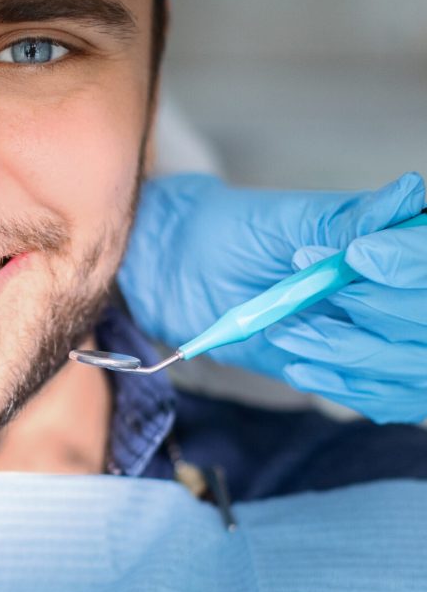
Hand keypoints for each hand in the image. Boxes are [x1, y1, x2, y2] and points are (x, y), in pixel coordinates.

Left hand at [119, 171, 426, 422]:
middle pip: (425, 319)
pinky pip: (383, 397)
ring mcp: (386, 336)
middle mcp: (402, 291)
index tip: (357, 258)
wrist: (188, 276)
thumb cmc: (238, 233)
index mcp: (399, 240)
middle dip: (376, 308)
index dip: (409, 261)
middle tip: (311, 295)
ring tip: (285, 329)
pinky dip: (342, 385)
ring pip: (410, 364)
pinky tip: (297, 365)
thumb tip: (411, 193)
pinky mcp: (360, 374)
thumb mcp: (289, 218)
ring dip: (347, 351)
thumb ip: (349, 218)